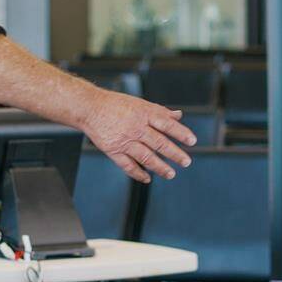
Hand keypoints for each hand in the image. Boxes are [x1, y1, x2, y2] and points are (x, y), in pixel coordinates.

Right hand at [81, 89, 195, 182]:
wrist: (89, 108)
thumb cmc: (116, 104)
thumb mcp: (140, 104)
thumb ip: (160, 111)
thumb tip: (178, 115)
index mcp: (144, 113)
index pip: (167, 124)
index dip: (181, 133)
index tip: (192, 141)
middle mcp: (136, 127)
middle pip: (159, 143)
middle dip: (175, 154)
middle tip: (186, 162)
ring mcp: (124, 140)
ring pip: (146, 157)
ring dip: (160, 167)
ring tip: (171, 174)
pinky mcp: (113, 150)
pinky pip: (128, 165)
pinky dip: (138, 173)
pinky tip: (147, 178)